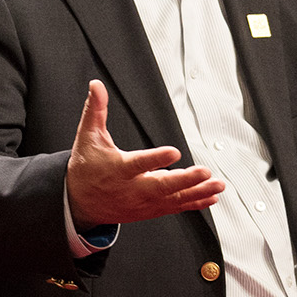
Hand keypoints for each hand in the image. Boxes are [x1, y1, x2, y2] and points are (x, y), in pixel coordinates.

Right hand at [68, 80, 221, 226]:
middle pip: (161, 186)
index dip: (155, 159)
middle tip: (204, 172)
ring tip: (217, 185)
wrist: (79, 203)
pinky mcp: (149, 210)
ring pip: (173, 199)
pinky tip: (210, 198)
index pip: (138, 164)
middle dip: (185, 180)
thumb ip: (95, 110)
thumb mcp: (87, 137)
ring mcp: (142, 202)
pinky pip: (174, 208)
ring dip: (197, 192)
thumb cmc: (86, 169)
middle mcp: (132, 189)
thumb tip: (97, 86)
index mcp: (117, 169)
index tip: (174, 152)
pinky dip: (194, 203)